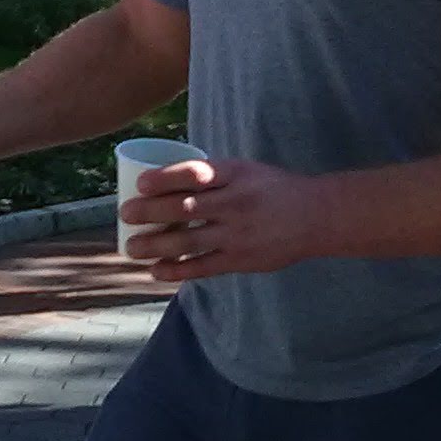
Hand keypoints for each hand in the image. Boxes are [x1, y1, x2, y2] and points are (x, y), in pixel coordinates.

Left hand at [120, 156, 324, 281]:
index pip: (194, 173)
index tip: (140, 183)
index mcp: (235, 174)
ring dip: (155, 246)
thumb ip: (211, 176)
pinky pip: (203, 267)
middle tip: (125, 214)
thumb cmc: (272, 189)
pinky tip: (156, 270)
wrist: (316, 216)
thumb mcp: (245, 170)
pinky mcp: (241, 259)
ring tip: (131, 248)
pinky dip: (177, 270)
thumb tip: (162, 181)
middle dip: (149, 212)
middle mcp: (235, 202)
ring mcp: (238, 234)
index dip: (164, 178)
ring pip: (188, 241)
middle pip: (184, 208)